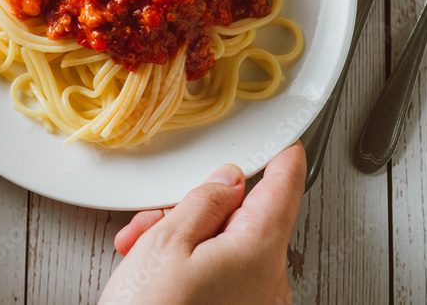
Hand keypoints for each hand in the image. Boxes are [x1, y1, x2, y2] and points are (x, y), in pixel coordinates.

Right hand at [99, 143, 305, 304]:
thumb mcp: (167, 243)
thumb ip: (203, 202)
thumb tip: (227, 182)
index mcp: (259, 252)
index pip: (284, 188)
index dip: (283, 159)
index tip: (286, 143)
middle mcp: (268, 283)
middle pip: (245, 221)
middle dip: (198, 212)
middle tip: (157, 219)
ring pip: (226, 251)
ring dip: (184, 244)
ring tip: (140, 256)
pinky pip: (221, 282)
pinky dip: (189, 272)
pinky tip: (152, 278)